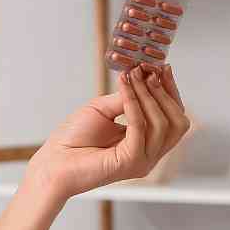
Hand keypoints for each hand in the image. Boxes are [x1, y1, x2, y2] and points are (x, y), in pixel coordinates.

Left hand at [24, 65, 190, 199]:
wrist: (53, 162)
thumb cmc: (73, 139)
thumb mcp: (103, 110)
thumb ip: (125, 99)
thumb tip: (143, 78)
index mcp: (148, 143)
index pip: (173, 116)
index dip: (170, 91)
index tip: (163, 67)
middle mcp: (151, 154)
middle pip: (176, 121)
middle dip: (164, 92)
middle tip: (149, 71)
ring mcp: (144, 160)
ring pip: (162, 124)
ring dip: (148, 95)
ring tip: (133, 76)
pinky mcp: (131, 161)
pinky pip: (140, 128)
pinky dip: (134, 104)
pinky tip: (125, 88)